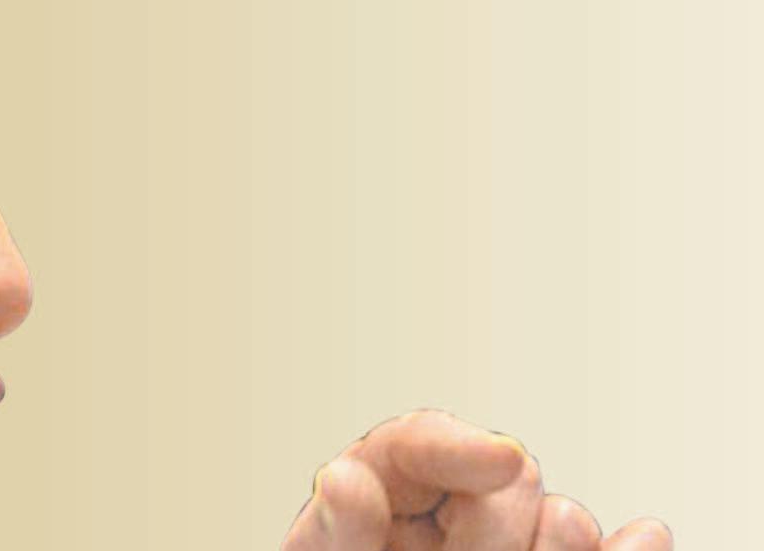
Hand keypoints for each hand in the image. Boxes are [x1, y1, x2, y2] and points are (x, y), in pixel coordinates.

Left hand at [280, 409, 672, 550]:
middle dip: (493, 528)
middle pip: (504, 481)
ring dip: (556, 546)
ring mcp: (504, 548)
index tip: (499, 459)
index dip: (459, 447)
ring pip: (560, 523)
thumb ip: (338, 532)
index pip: (418, 444)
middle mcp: (448, 515)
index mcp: (380, 494)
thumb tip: (343, 478)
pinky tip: (645, 540)